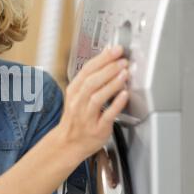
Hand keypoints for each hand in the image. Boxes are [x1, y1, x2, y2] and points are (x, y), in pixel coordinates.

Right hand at [58, 46, 129, 161]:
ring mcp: (86, 116)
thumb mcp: (77, 95)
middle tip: (123, 60)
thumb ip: (91, 78)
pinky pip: (107, 115)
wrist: (69, 143)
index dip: (102, 59)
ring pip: (97, 97)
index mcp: (73, 91)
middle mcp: (78, 103)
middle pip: (91, 82)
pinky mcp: (97, 129)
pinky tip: (124, 95)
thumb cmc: (76, 118)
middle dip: (108, 69)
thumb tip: (106, 58)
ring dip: (112, 84)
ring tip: (125, 73)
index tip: (115, 50)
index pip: (86, 71)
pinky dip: (116, 104)